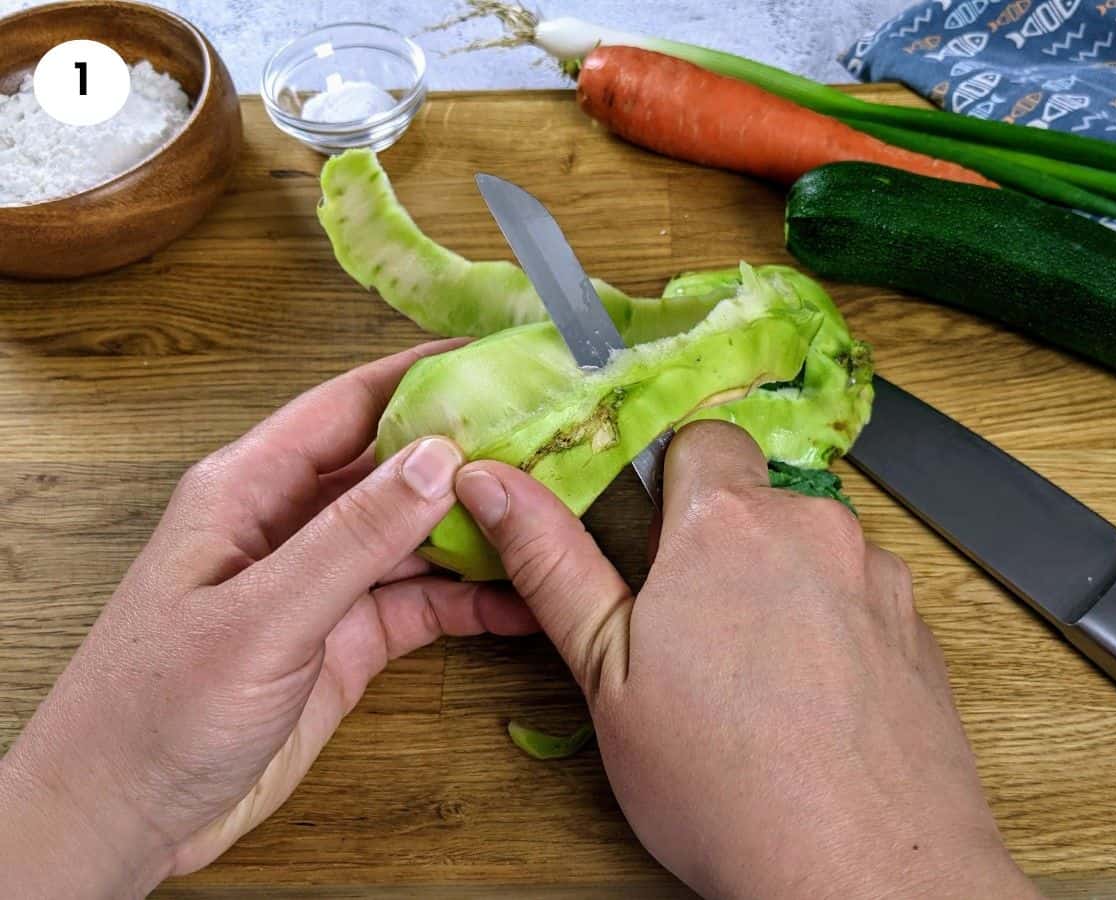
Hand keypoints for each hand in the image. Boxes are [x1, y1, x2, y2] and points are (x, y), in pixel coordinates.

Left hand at [0, 343, 537, 897]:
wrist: (123, 818)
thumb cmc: (156, 710)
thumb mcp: (262, 616)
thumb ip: (352, 536)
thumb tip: (439, 456)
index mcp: (251, 488)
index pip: (350, 405)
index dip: (424, 375)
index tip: (500, 359)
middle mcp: (291, 524)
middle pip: (394, 468)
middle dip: (468, 453)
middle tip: (552, 443)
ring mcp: (321, 584)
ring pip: (415, 536)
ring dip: (478, 530)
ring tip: (552, 519)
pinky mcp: (344, 640)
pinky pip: (420, 604)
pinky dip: (470, 602)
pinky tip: (522, 601)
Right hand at [455, 421, 1039, 898]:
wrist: (864, 875)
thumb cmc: (725, 784)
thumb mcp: (607, 673)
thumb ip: (551, 561)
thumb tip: (492, 485)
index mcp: (728, 525)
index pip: (703, 438)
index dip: (673, 480)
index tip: (658, 536)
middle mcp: (814, 529)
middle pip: (756, 498)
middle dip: (722, 546)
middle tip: (691, 631)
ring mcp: (877, 575)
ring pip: (809, 549)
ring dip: (779, 586)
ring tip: (753, 679)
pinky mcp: (918, 624)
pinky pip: (859, 595)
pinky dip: (832, 625)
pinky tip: (809, 697)